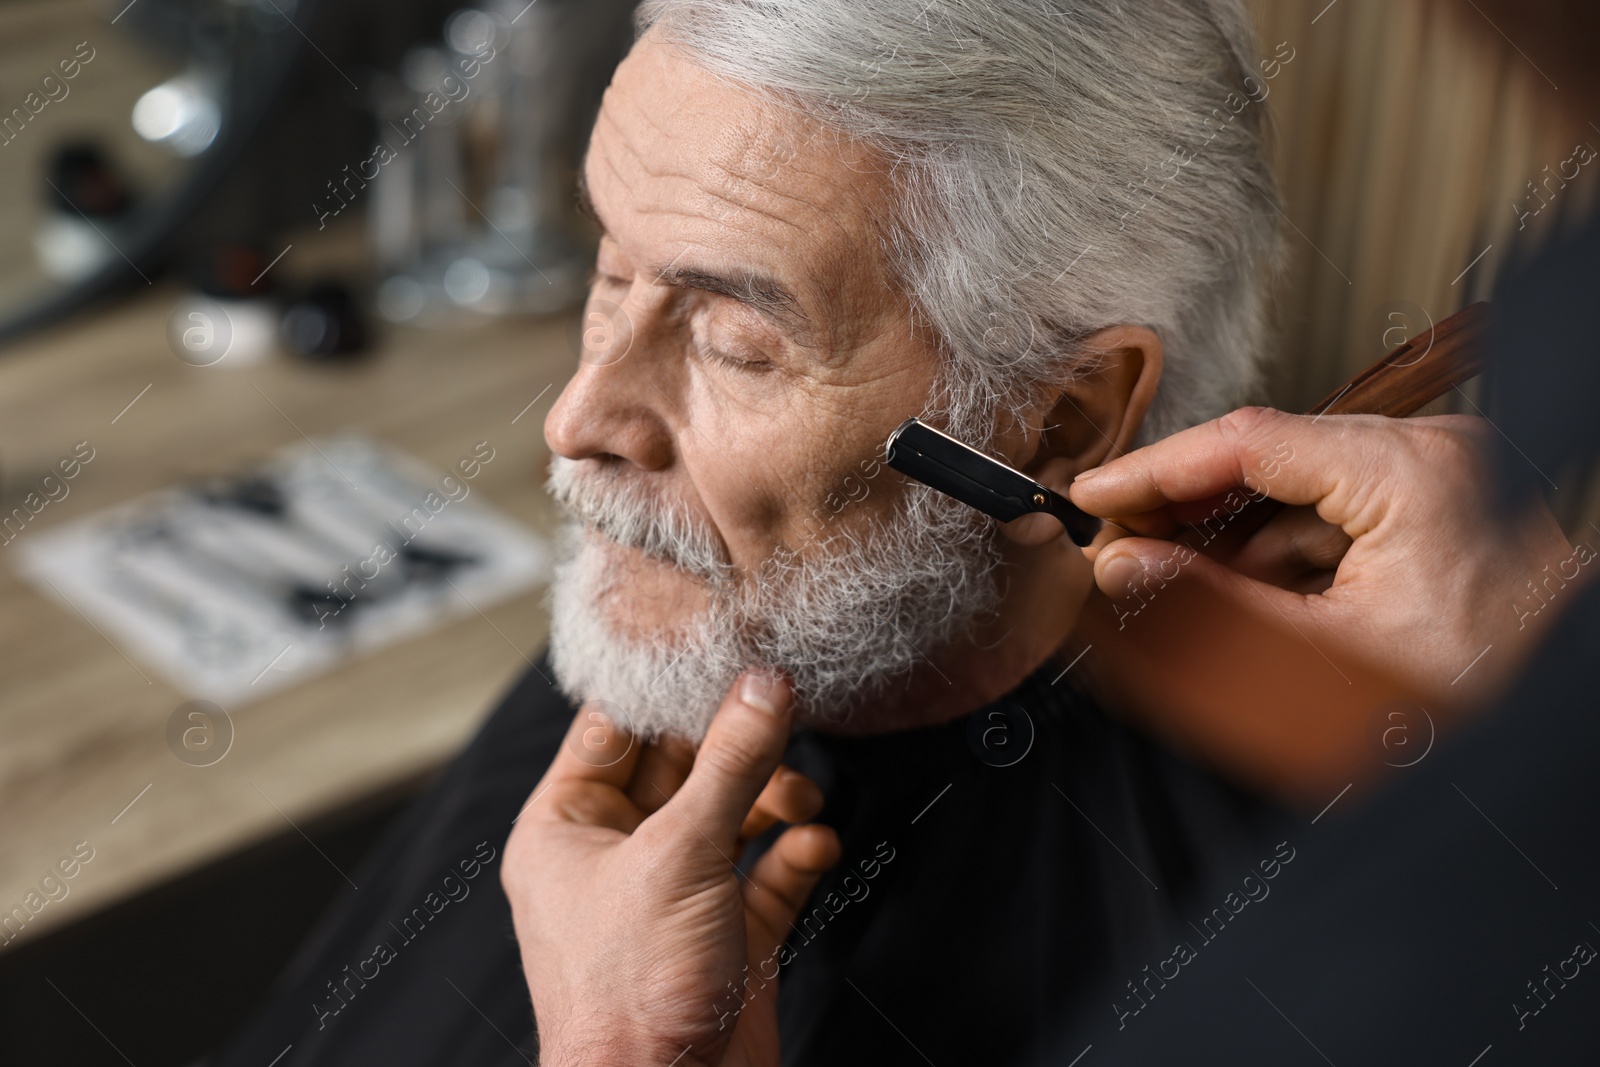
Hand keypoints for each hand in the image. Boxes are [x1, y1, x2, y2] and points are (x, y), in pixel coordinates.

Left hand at [503, 671, 840, 1066]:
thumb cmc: (626, 997)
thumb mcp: (679, 854)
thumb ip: (729, 763)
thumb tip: (762, 686)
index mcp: (566, 828)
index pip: (613, 731)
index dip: (667, 692)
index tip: (723, 654)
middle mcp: (617, 856)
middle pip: (682, 767)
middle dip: (735, 745)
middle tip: (783, 714)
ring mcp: (675, 896)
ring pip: (730, 816)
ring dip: (773, 799)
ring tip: (800, 799)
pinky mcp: (727, 935)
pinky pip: (766, 874)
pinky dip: (794, 855)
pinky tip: (813, 849)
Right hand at [1066, 407, 1582, 797]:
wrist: (1554, 738)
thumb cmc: (1475, 707)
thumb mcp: (1318, 661)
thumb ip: (1205, 606)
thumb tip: (1121, 565)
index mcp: (1415, 474)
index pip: (1250, 441)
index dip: (1155, 471)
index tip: (1096, 496)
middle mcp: (1436, 456)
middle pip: (1272, 458)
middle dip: (1188, 510)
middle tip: (1117, 546)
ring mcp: (1444, 479)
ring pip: (1299, 489)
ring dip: (1232, 539)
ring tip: (1170, 585)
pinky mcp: (1442, 509)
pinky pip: (1337, 513)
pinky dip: (1283, 553)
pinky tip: (1238, 594)